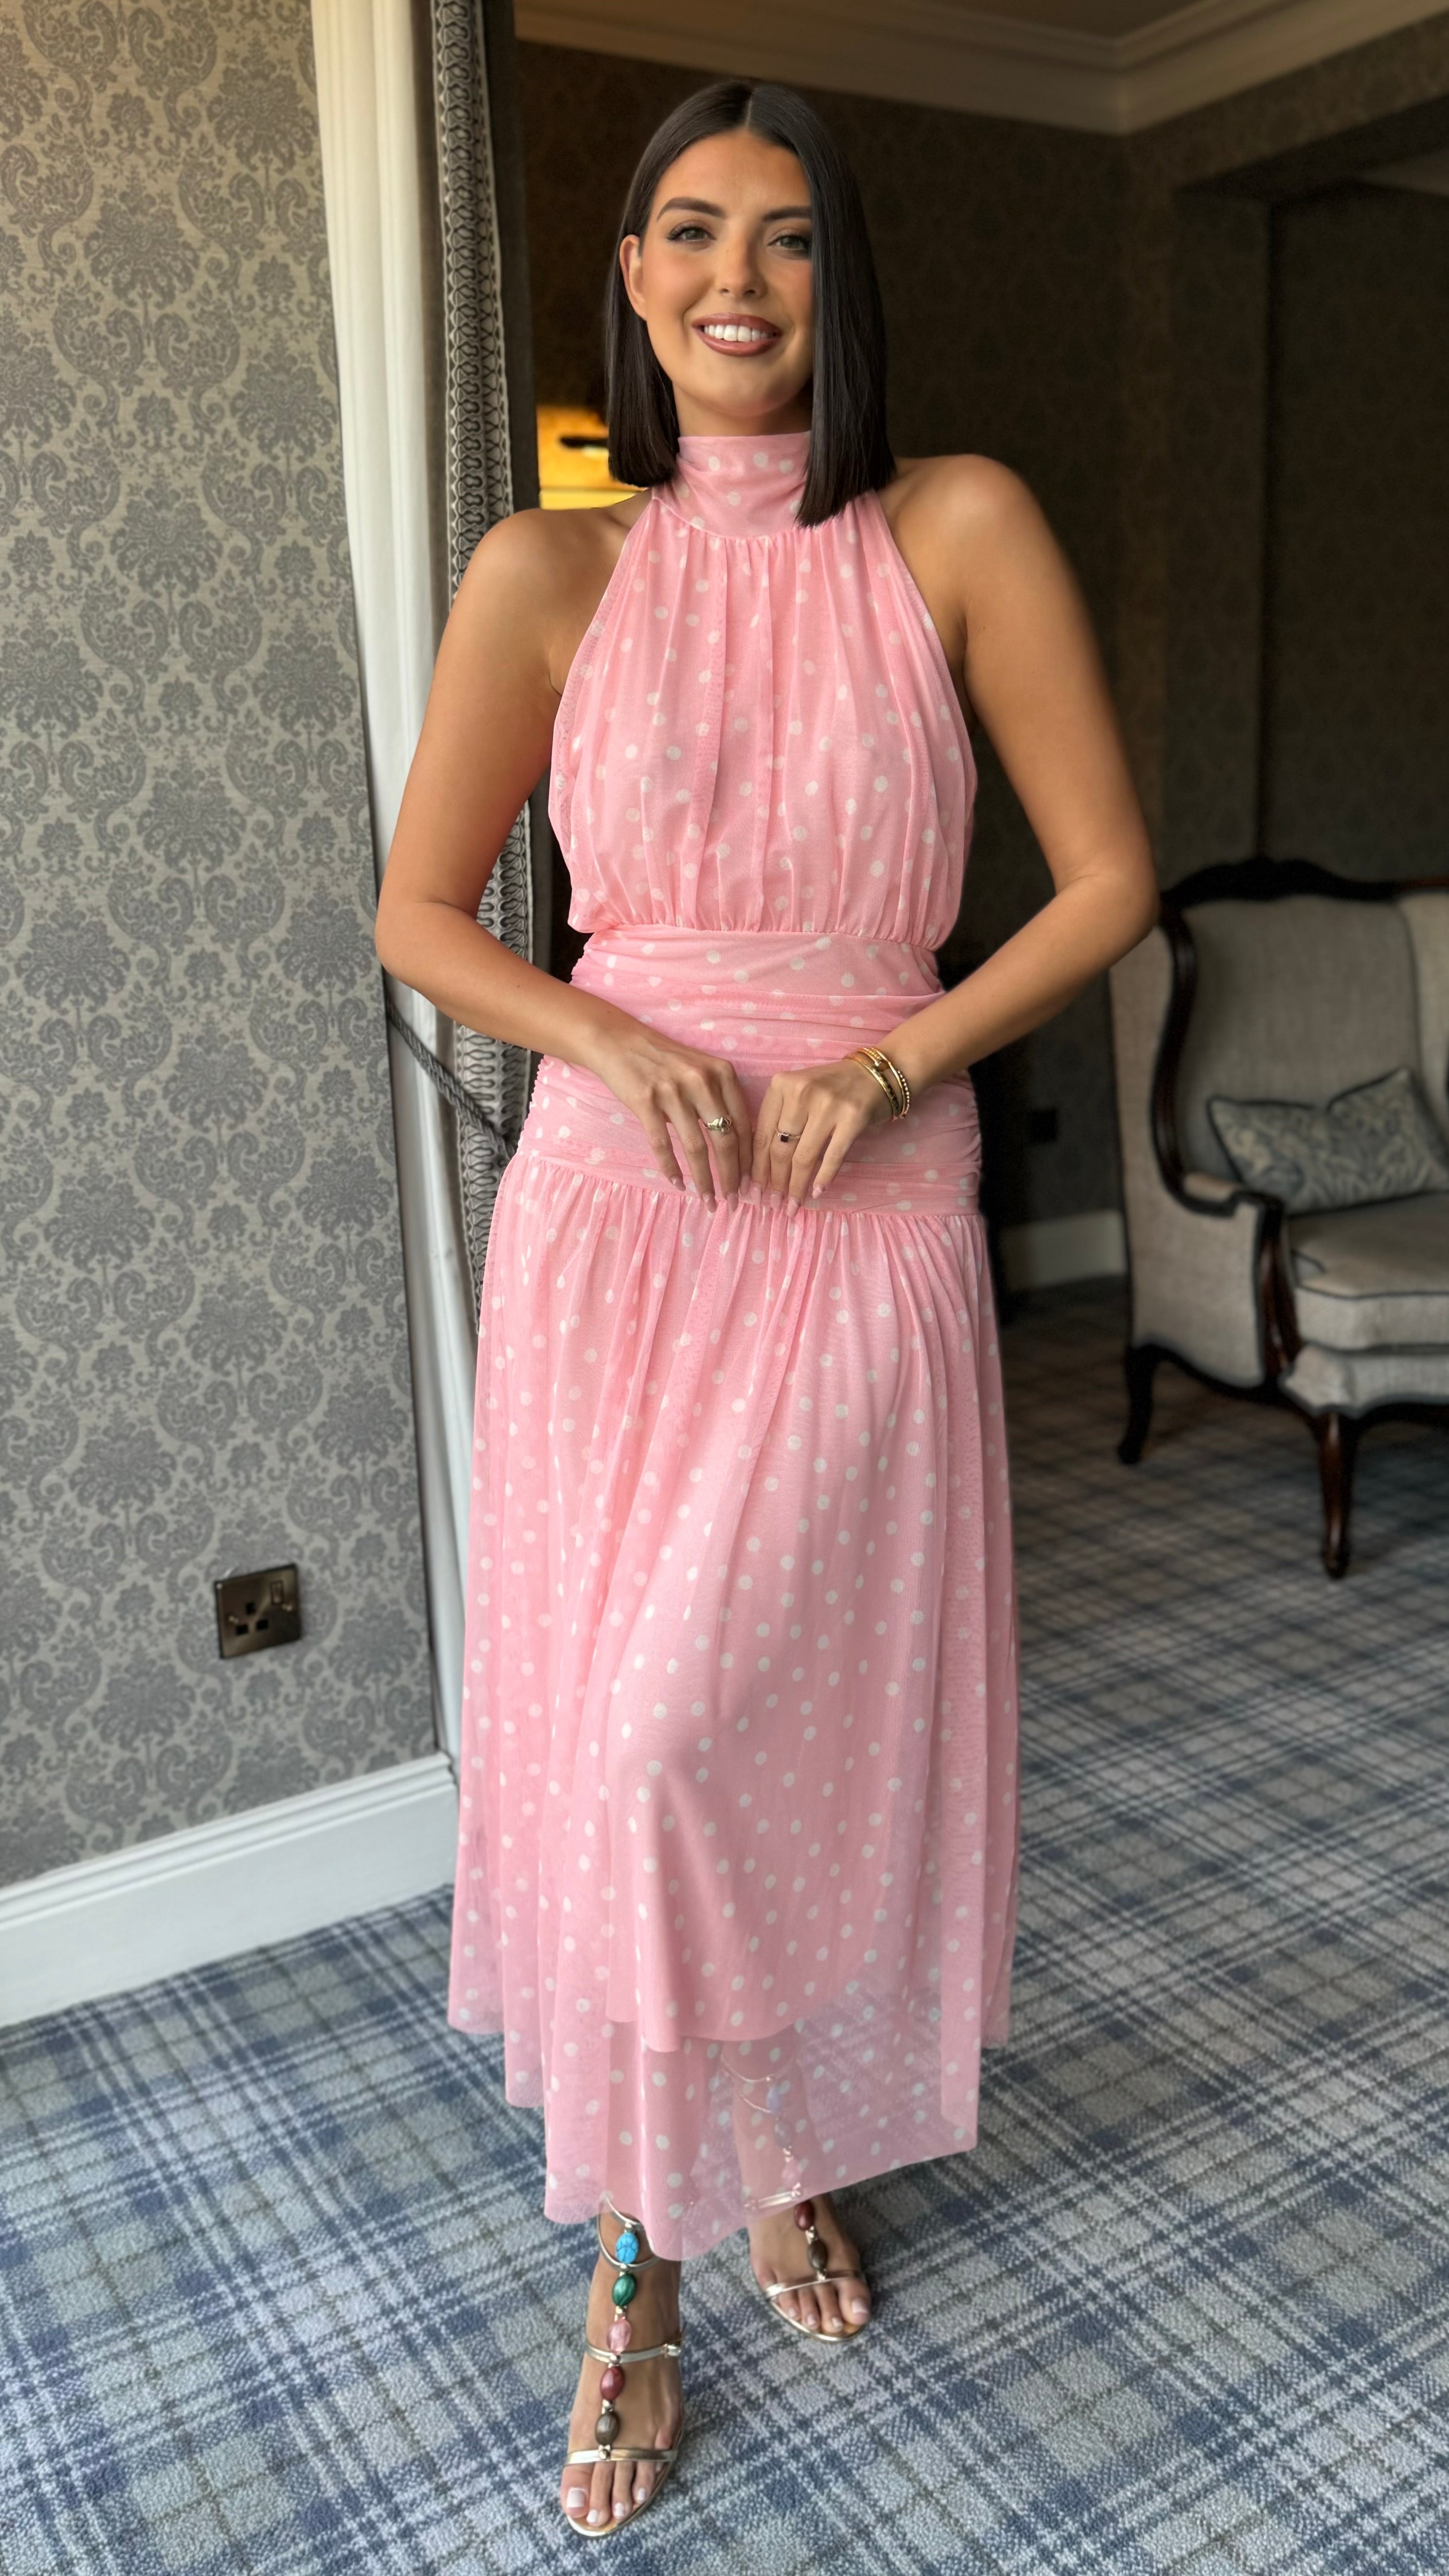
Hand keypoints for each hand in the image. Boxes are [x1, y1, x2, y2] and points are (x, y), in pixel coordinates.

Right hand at [585, 1021, 753, 1201]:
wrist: (619, 1042)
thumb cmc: (664, 1060)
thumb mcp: (701, 1069)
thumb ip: (720, 1098)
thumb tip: (738, 1146)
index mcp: (721, 1073)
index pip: (743, 1124)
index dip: (748, 1158)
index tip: (749, 1182)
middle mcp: (701, 1081)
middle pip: (725, 1139)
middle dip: (730, 1176)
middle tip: (732, 1202)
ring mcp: (672, 1091)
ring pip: (696, 1147)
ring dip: (704, 1180)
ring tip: (708, 1201)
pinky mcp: (645, 1102)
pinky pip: (662, 1144)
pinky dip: (671, 1169)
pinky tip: (677, 1184)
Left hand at [753, 1056, 896, 1204]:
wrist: (876, 1075)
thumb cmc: (832, 1087)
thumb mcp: (798, 1092)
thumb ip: (779, 1118)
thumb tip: (761, 1166)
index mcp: (781, 1085)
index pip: (761, 1135)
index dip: (756, 1168)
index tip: (754, 1190)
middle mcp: (802, 1092)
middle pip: (781, 1148)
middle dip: (775, 1183)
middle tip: (773, 1205)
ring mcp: (828, 1105)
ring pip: (804, 1157)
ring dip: (797, 1187)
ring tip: (792, 1206)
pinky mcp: (853, 1117)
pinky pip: (833, 1156)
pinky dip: (823, 1178)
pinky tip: (816, 1193)